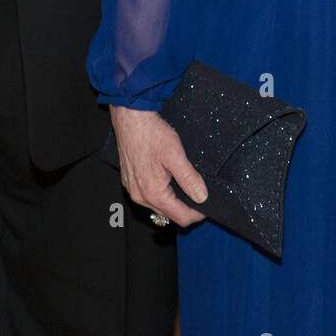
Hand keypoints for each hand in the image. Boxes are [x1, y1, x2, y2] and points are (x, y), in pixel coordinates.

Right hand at [110, 103, 206, 227]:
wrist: (130, 118)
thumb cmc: (150, 133)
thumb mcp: (176, 155)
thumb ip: (190, 179)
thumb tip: (202, 196)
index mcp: (153, 193)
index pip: (181, 217)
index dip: (197, 214)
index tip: (207, 205)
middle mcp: (140, 196)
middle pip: (169, 214)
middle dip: (185, 207)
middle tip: (198, 193)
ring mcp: (133, 189)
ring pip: (158, 206)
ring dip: (172, 200)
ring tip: (183, 184)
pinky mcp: (129, 181)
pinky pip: (147, 196)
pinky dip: (160, 192)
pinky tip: (166, 178)